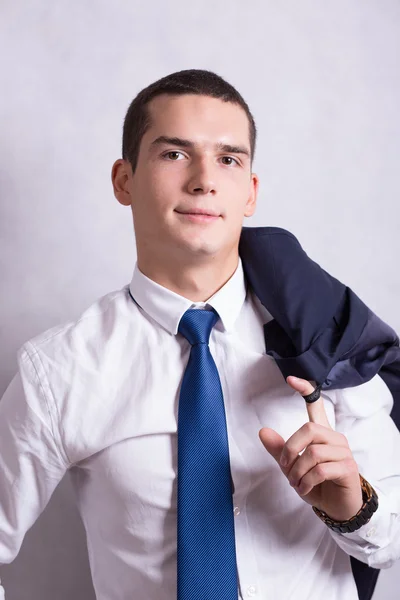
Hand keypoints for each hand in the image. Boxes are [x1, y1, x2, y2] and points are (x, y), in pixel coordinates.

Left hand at [259, 376, 362, 520]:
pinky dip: (306, 482)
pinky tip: (303, 489)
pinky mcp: (348, 468)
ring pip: (313, 453)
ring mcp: (343, 452)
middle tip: (285, 467)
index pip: (316, 404)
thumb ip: (280, 450)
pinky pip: (321, 470)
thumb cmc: (316, 483)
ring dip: (297, 472)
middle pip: (308, 429)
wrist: (336, 507)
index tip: (290, 379)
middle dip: (290, 449)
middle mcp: (334, 438)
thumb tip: (262, 431)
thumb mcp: (293, 467)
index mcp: (321, 432)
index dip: (305, 390)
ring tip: (295, 483)